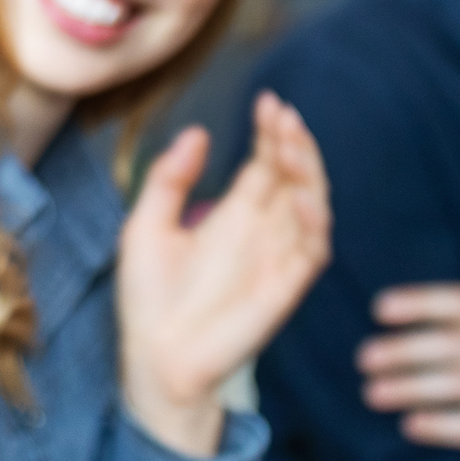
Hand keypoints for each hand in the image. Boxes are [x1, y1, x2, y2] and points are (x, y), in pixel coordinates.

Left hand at [117, 93, 332, 456]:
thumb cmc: (148, 298)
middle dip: (294, 144)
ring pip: (312, 205)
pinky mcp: (285, 288)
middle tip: (283, 116)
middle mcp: (261, 232)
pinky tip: (298, 195)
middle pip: (293, 177)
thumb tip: (197, 131)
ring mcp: (277, 258)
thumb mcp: (145, 226)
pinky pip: (313, 250)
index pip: (265, 164)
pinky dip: (313, 221)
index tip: (268, 102)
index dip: (271, 133)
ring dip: (309, 173)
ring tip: (291, 144)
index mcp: (232, 215)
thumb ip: (169, 179)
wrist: (153, 358)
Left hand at [359, 283, 459, 460]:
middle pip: (452, 343)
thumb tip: (383, 344)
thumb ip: (453, 344)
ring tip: (371, 394)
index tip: (378, 310)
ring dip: (409, 387)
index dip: (420, 301)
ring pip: (458, 383)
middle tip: (363, 360)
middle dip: (403, 349)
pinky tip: (409, 427)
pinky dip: (438, 425)